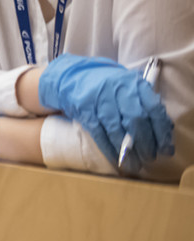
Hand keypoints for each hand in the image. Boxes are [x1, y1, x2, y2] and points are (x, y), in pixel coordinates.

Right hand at [38, 54, 174, 169]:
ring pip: (116, 128)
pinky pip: (98, 132)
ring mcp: (99, 98)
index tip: (165, 150)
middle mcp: (117, 89)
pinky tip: (116, 158)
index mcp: (134, 83)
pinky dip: (108, 148)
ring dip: (127, 150)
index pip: (153, 109)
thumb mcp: (130, 88)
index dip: (162, 132)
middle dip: (145, 143)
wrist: (74, 75)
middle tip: (149, 157)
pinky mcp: (83, 108)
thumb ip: (146, 105)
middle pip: (136, 119)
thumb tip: (165, 132)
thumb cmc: (109, 86)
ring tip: (135, 164)